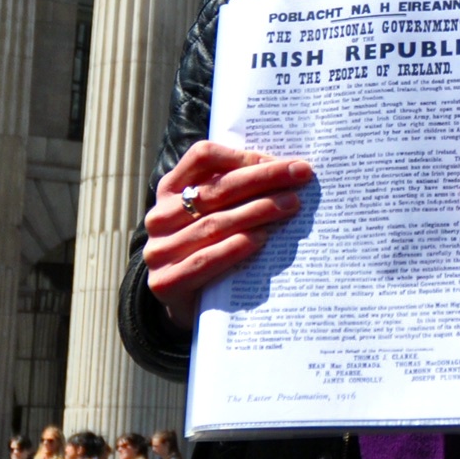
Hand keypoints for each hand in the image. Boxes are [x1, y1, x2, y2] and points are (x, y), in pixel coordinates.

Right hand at [143, 142, 313, 327]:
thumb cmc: (208, 247)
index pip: (202, 157)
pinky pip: (205, 260)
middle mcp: (159, 217)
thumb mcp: (213, 213)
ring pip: (214, 224)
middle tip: (300, 175)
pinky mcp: (165, 282)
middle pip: (216, 189)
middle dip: (263, 179)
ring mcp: (159, 250)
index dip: (242, 156)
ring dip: (258, 211)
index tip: (280, 161)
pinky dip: (235, 248)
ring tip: (291, 205)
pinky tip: (262, 238)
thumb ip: (233, 192)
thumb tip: (286, 170)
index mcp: (169, 190)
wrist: (184, 302)